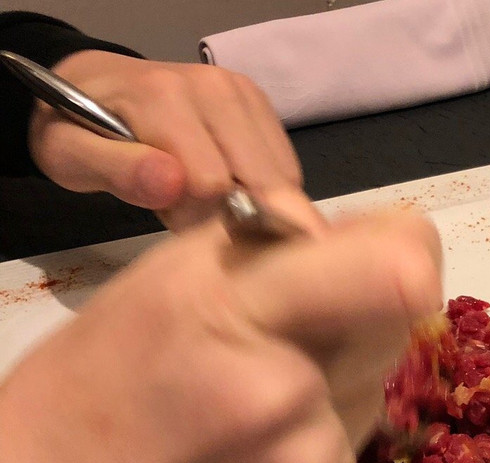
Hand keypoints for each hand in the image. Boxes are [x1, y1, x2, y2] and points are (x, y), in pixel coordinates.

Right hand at [0, 210, 441, 462]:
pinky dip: (315, 445)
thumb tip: (362, 238)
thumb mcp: (166, 279)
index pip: (399, 270)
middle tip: (284, 332)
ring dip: (332, 384)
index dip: (405, 248)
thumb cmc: (94, 383)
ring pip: (372, 391)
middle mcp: (287, 393)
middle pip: (399, 325)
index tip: (375, 253)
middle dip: (356, 314)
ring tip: (248, 405)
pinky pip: (351, 454)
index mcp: (237, 312)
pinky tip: (251, 457)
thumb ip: (275, 245)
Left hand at [27, 50, 320, 232]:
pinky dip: (269, 191)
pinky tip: (235, 185)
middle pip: (258, 183)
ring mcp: (244, 93)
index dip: (193, 217)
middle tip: (192, 210)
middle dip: (233, 214)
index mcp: (165, 97)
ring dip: (255, 204)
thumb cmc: (79, 130)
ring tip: (211, 197)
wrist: (96, 86)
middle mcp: (215, 87)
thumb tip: (172, 185)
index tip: (166, 215)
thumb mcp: (69, 157)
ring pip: (281, 179)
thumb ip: (116, 172)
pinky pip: (288, 169)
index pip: (211, 185)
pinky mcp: (262, 103)